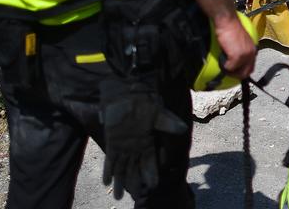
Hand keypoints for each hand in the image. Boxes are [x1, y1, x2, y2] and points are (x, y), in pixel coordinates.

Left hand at [101, 82, 186, 199]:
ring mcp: (123, 145)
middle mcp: (136, 146)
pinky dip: (108, 171)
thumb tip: (182, 128)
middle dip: (135, 181)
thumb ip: (168, 123)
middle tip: (137, 196)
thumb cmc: (143, 100)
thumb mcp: (158, 112)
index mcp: (148, 140)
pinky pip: (109, 160)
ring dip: (120, 181)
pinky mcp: (111, 142)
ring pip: (122, 167)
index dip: (151, 173)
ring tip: (117, 198)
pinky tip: (106, 183)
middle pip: (136, 168)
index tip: (154, 185)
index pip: (151, 160)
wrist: (126, 90)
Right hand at [215, 15, 256, 79]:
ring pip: (237, 72)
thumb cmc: (231, 27)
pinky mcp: (236, 57)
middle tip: (228, 72)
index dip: (243, 71)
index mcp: (252, 49)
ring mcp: (245, 56)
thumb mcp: (240, 41)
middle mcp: (251, 53)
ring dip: (230, 71)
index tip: (236, 72)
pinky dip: (224, 66)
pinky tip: (221, 58)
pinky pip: (229, 68)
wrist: (227, 22)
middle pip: (246, 72)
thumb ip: (240, 50)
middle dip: (237, 75)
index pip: (251, 66)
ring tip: (224, 66)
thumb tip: (235, 58)